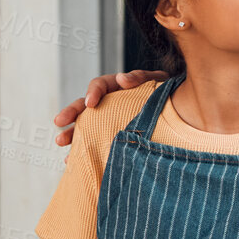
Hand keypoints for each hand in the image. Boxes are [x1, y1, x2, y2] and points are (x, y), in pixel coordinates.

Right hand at [52, 70, 168, 145]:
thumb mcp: (158, 81)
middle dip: (71, 113)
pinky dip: (83, 151)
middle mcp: (108, 103)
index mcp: (117, 87)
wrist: (179, 110)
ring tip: (61, 142)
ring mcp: (107, 120)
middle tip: (59, 122)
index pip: (100, 85)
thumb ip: (141, 78)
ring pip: (85, 125)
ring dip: (72, 133)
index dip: (93, 92)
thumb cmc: (166, 93)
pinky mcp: (109, 136)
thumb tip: (122, 79)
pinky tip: (72, 161)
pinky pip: (93, 143)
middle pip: (85, 105)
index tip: (90, 103)